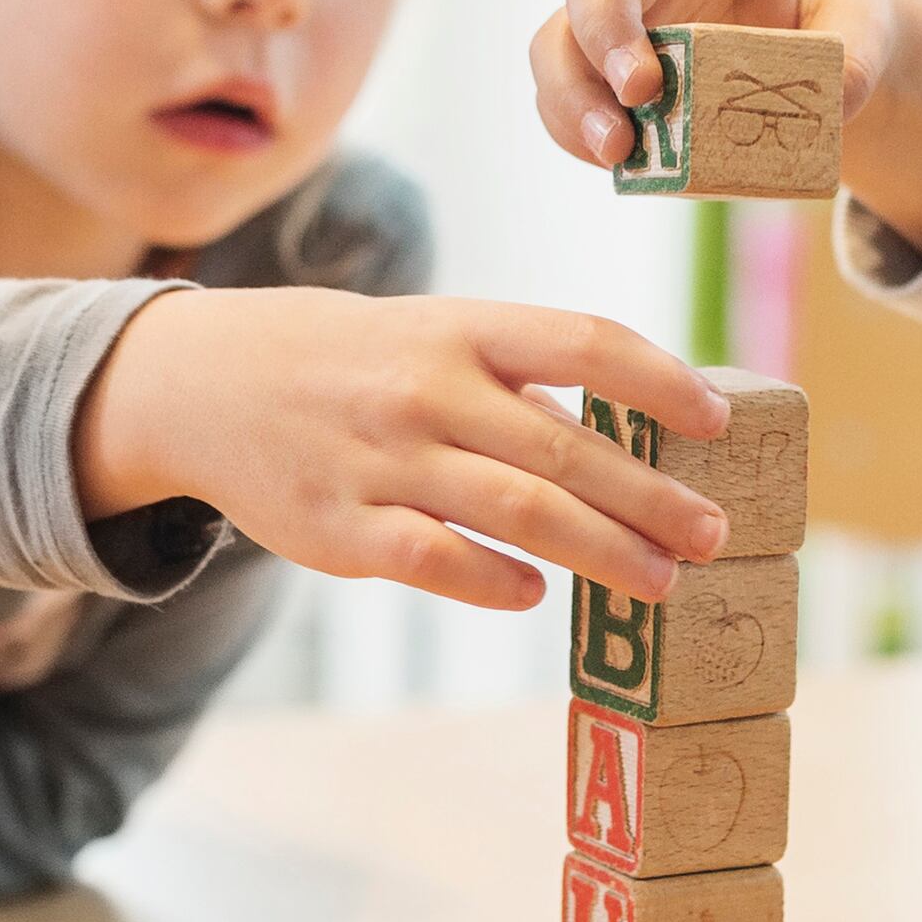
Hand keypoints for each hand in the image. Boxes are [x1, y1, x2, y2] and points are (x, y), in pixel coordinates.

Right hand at [74, 288, 732, 611]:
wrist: (203, 382)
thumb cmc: (350, 360)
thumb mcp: (433, 335)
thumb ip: (522, 376)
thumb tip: (634, 434)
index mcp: (461, 328)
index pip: (585, 342)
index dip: (661, 383)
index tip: (718, 422)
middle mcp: (426, 388)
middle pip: (566, 446)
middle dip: (652, 497)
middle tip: (714, 533)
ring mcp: (381, 459)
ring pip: (517, 512)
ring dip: (604, 551)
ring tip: (662, 579)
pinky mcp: (339, 529)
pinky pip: (435, 561)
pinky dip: (496, 582)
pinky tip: (537, 594)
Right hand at [527, 0, 921, 255]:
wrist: (813, 48)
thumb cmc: (834, 11)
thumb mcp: (864, 21)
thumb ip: (856, 51)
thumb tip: (837, 100)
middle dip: (604, 32)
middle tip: (639, 89)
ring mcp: (625, 16)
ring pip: (560, 41)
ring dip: (574, 96)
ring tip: (616, 149)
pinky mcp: (607, 70)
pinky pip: (566, 95)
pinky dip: (577, 130)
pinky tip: (617, 160)